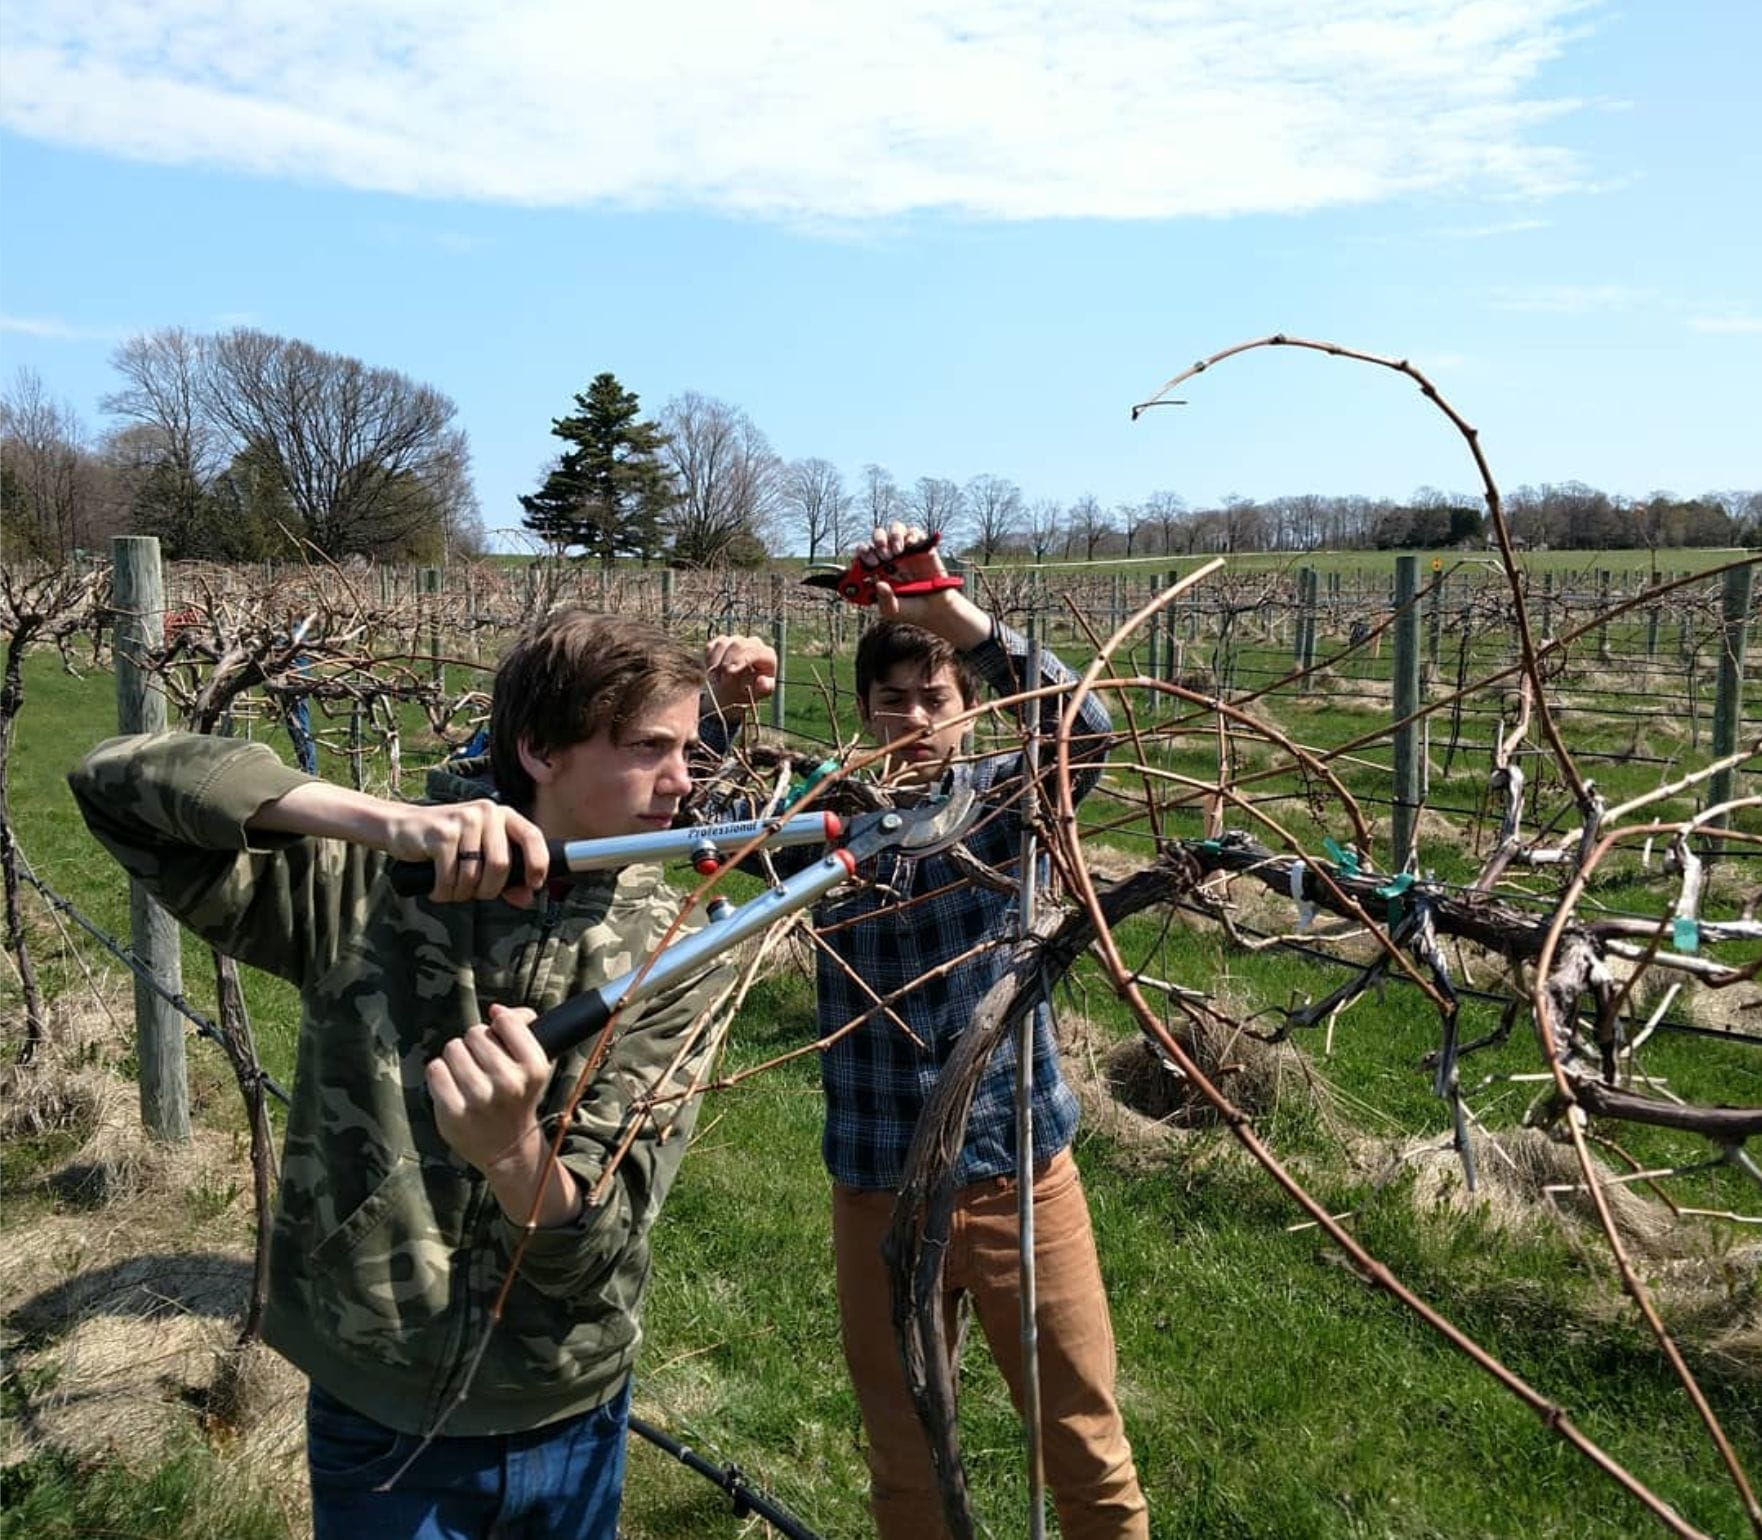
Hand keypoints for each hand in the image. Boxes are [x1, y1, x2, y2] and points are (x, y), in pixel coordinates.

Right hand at [251, 780, 549, 907]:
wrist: (402, 827)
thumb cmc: (446, 844)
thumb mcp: (479, 855)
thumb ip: (506, 876)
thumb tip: (527, 898)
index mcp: (502, 815)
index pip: (533, 836)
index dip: (538, 864)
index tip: (533, 886)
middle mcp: (486, 812)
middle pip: (501, 865)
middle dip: (488, 890)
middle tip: (472, 894)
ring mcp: (463, 821)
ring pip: (474, 876)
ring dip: (462, 894)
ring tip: (451, 890)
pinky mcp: (441, 834)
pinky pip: (450, 877)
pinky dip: (444, 892)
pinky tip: (437, 890)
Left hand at [426, 1005, 580, 1225]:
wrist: (508, 1149)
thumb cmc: (518, 1098)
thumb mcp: (533, 1066)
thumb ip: (523, 1029)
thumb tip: (497, 1009)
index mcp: (534, 1068)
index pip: (505, 1021)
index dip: (499, 1023)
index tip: (500, 1035)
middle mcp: (509, 1083)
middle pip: (475, 1034)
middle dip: (475, 1043)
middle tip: (482, 1062)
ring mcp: (479, 1098)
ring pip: (453, 1048)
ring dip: (457, 1057)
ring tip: (466, 1074)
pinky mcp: (453, 1111)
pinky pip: (435, 1069)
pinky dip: (440, 1073)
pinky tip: (451, 1084)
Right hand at [704, 634, 777, 714]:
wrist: (739, 690)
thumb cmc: (754, 690)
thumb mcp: (761, 692)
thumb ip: (764, 688)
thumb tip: (761, 681)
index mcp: (767, 654)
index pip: (754, 650)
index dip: (740, 659)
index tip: (729, 673)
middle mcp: (753, 643)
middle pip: (737, 644)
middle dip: (726, 662)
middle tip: (719, 681)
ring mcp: (737, 640)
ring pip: (722, 644)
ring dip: (716, 663)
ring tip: (715, 682)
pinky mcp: (722, 642)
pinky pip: (711, 647)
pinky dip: (709, 661)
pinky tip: (712, 674)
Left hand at [860, 523, 988, 645]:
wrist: (935, 610)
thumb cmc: (910, 609)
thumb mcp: (892, 610)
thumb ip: (883, 600)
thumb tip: (878, 584)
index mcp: (877, 569)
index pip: (864, 553)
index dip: (863, 553)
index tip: (869, 562)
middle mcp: (890, 557)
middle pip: (877, 536)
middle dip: (878, 541)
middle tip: (884, 556)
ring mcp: (906, 551)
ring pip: (895, 529)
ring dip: (893, 536)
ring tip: (898, 552)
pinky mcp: (922, 548)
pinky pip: (914, 532)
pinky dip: (911, 535)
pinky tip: (910, 547)